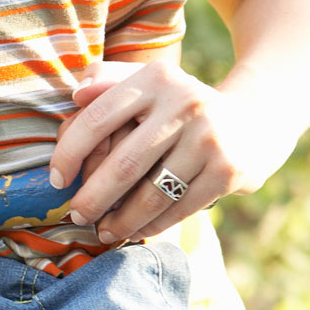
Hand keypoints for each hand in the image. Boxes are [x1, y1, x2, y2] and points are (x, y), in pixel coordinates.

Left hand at [48, 56, 296, 242]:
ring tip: (104, 231)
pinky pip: (179, 207)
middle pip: (124, 164)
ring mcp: (209, 138)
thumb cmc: (179, 106)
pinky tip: (138, 231)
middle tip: (77, 217)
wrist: (252, 122)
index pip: (98, 119)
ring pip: (152, 193)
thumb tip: (76, 94)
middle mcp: (184, 103)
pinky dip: (153, 224)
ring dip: (122, 220)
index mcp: (156, 78)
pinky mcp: (228, 170)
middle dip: (94, 197)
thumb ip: (108, 79)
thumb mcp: (149, 83)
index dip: (69, 153)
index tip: (57, 180)